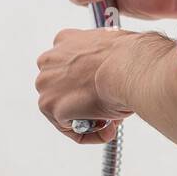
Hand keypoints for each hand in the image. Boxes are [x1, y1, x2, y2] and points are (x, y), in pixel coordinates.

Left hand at [35, 28, 145, 144]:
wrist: (127, 67)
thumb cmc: (129, 57)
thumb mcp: (116, 49)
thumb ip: (106, 61)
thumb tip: (115, 75)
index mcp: (66, 40)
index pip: (68, 66)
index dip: (86, 84)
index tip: (103, 93)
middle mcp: (50, 59)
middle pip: (62, 89)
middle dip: (83, 103)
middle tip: (108, 111)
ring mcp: (47, 84)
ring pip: (63, 110)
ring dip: (85, 119)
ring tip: (109, 123)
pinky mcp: (51, 106)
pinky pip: (70, 129)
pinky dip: (87, 135)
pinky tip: (106, 131)